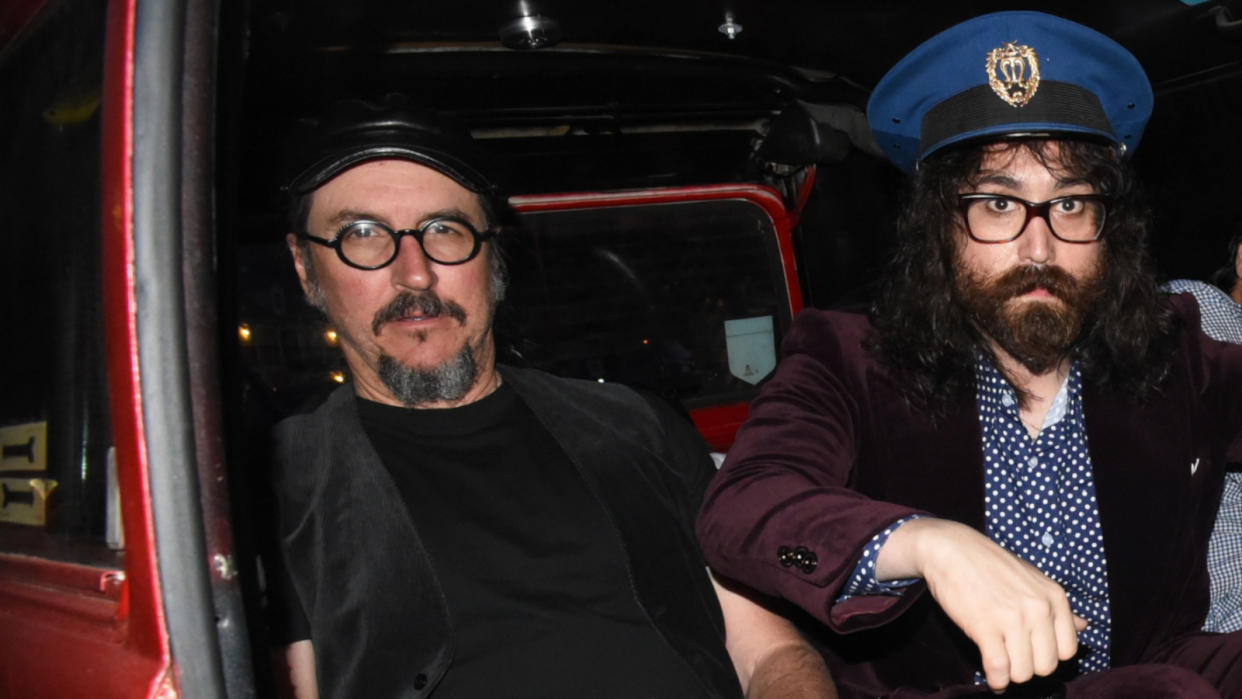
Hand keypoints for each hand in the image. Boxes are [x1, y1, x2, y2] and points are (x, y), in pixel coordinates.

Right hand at [875, 518, 1085, 692]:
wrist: (950, 549)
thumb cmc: (990, 564)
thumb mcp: (1032, 578)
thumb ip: (1058, 606)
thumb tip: (1083, 626)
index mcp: (1054, 597)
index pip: (1067, 650)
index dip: (1048, 655)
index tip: (1032, 653)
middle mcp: (1038, 609)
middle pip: (1046, 666)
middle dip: (1028, 667)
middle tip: (1012, 658)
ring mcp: (1012, 618)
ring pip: (1023, 672)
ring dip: (1010, 675)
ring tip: (1000, 664)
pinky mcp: (985, 627)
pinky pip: (999, 669)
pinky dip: (996, 681)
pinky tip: (992, 679)